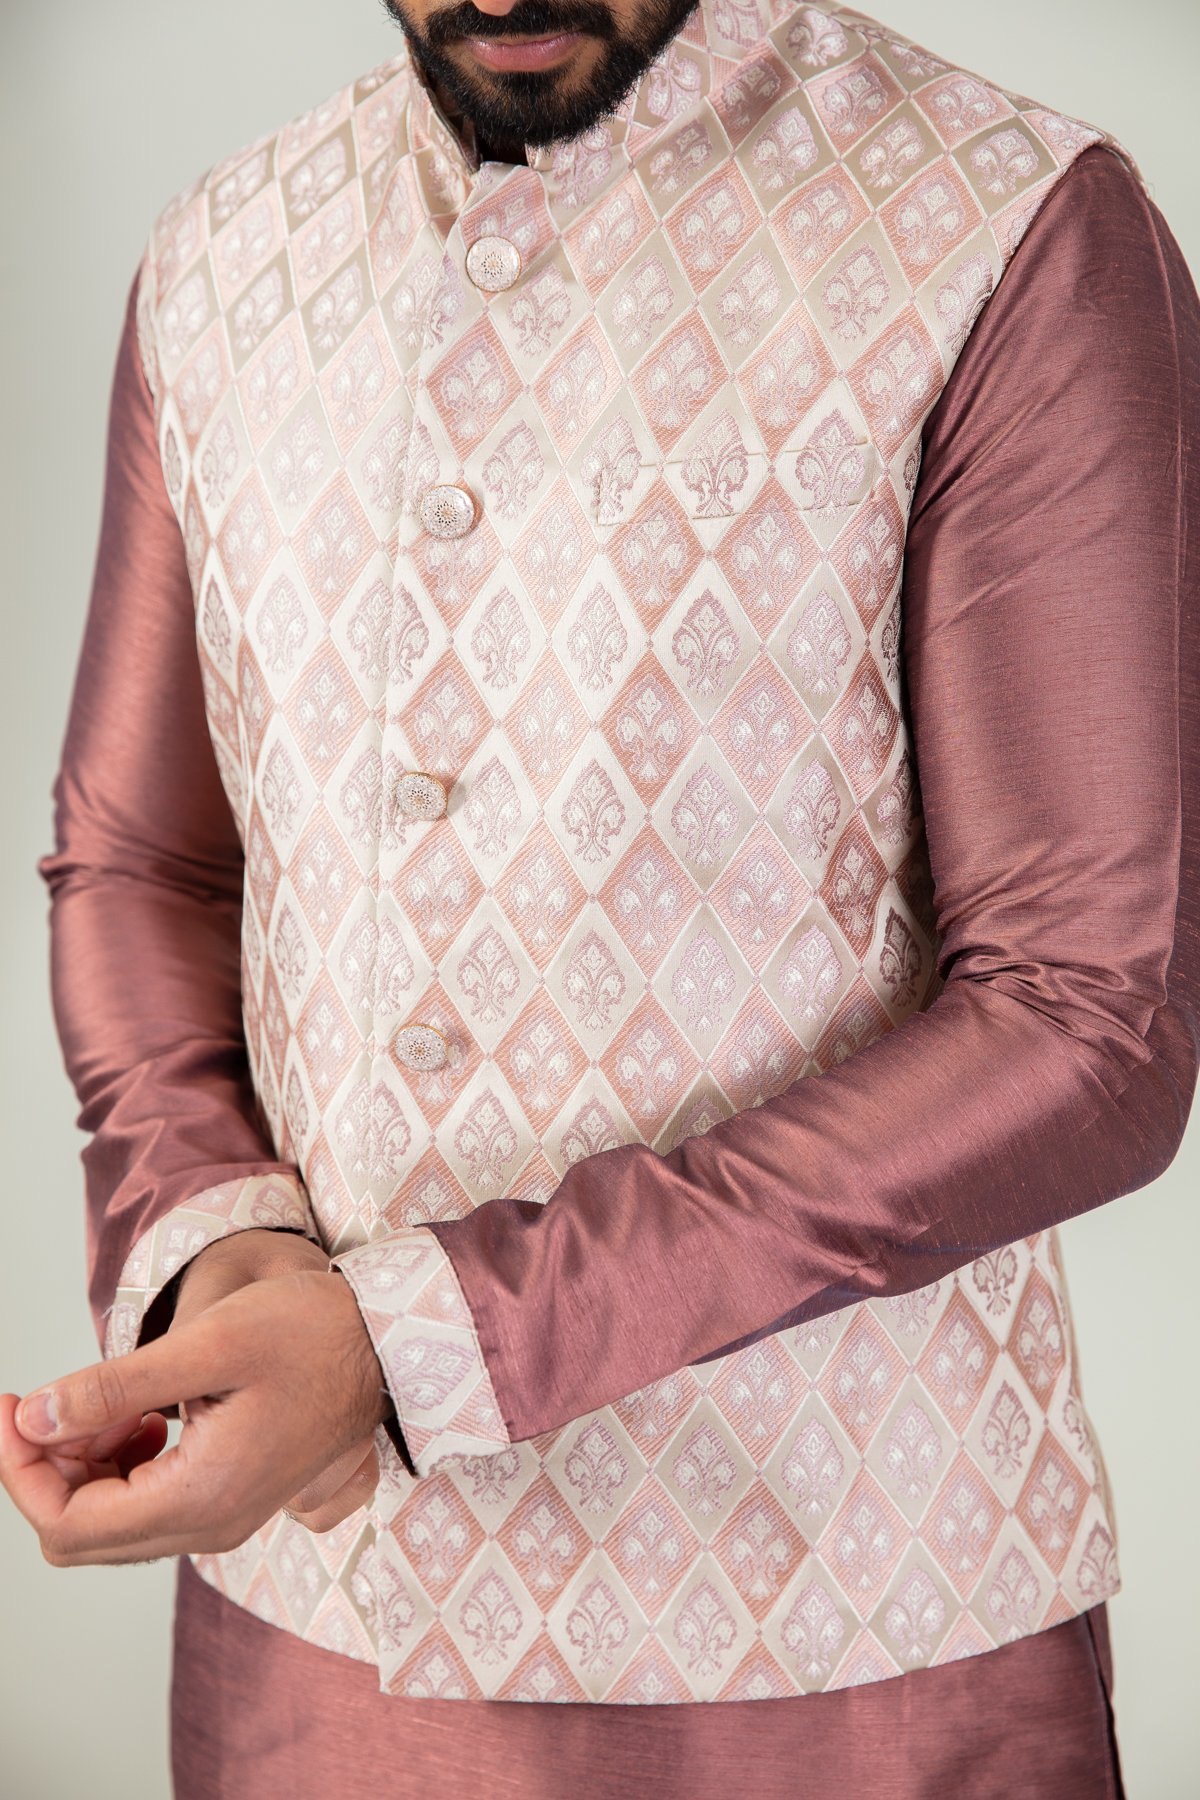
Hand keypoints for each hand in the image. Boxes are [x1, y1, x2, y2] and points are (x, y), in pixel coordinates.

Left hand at [0, 1267, 391, 1565]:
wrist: (386, 1344)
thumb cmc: (310, 1333)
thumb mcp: (207, 1344)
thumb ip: (112, 1388)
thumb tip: (31, 1419)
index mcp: (200, 1496)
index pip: (67, 1523)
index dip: (22, 1467)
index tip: (12, 1405)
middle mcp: (209, 1527)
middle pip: (81, 1534)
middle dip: (47, 1467)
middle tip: (46, 1398)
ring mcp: (222, 1520)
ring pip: (110, 1524)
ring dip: (85, 1463)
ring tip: (107, 1400)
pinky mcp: (230, 1501)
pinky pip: (147, 1509)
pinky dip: (122, 1465)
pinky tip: (143, 1414)